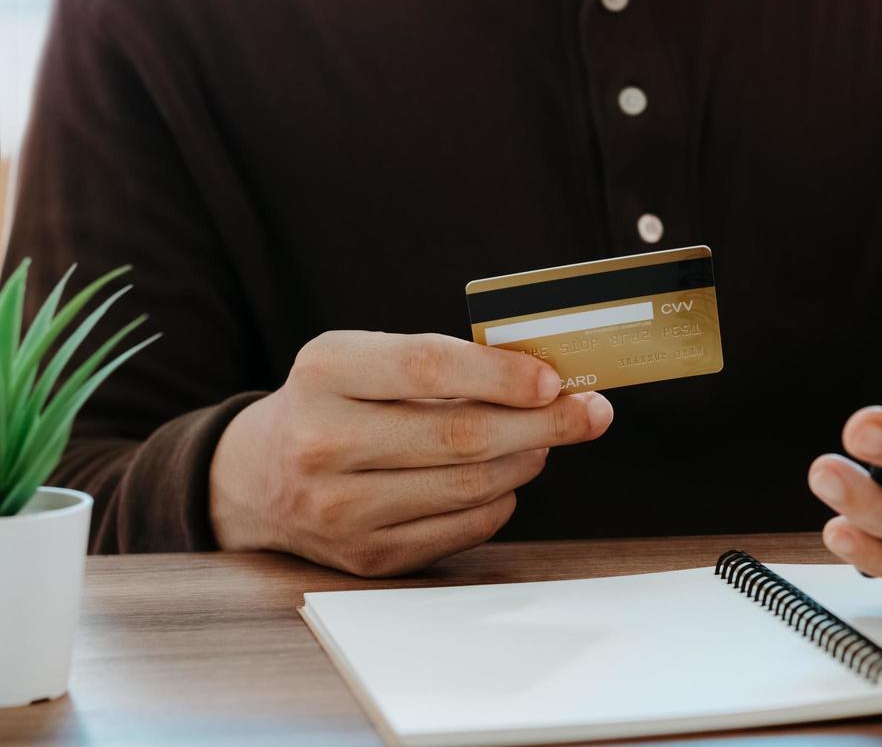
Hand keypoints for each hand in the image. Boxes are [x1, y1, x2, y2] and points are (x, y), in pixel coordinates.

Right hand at [209, 331, 611, 575]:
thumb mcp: (363, 360)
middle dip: (543, 423)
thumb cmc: (331, 403)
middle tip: (590, 413)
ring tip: (546, 439)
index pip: (427, 367)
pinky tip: (504, 477)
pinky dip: (499, 499)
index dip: (500, 374)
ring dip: (527, 460)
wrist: (254, 478)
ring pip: (468, 486)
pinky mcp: (365, 557)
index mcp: (325, 372)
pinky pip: (462, 528)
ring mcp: (340, 509)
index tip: (554, 379)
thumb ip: (440, 363)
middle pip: (460, 435)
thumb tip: (542, 377)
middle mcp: (322, 442)